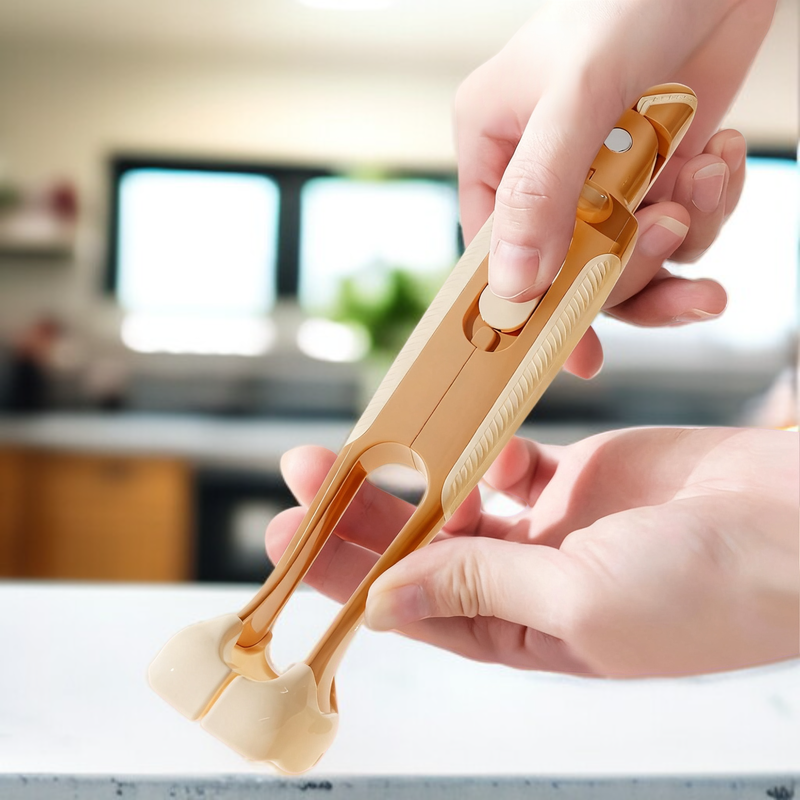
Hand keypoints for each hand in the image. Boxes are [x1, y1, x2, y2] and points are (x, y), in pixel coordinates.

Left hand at [265, 427, 798, 676]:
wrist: (794, 527)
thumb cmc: (707, 588)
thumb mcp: (579, 603)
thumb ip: (480, 589)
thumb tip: (388, 600)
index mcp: (523, 635)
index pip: (412, 605)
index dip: (346, 573)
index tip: (287, 541)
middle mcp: (527, 584)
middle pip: (422, 548)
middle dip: (361, 515)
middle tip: (301, 478)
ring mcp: (551, 529)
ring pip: (456, 501)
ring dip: (408, 477)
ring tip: (353, 451)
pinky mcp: (577, 480)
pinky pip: (509, 461)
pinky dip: (478, 448)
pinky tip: (452, 436)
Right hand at [455, 0, 776, 377]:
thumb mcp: (577, 92)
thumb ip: (540, 190)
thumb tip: (514, 284)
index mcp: (494, 149)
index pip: (498, 252)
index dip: (534, 309)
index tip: (577, 356)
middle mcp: (544, 173)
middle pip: (572, 268)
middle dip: (630, 262)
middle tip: (669, 230)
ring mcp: (605, 177)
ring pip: (633, 257)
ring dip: (681, 236)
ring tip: (706, 181)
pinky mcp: (660, 172)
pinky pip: (681, 226)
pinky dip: (712, 205)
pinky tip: (722, 154)